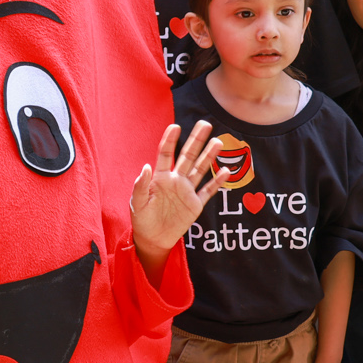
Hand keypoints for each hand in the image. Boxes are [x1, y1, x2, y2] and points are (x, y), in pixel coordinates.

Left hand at [130, 121, 227, 256]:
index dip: (170, 140)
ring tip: (218, 142)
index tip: (175, 126)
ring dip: (209, 156)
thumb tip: (146, 166)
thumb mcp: (137, 202)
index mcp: (160, 177)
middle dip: (196, 140)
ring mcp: (187, 191)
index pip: (166, 154)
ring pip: (200, 170)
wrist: (153, 239)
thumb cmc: (142, 218)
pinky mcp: (195, 204)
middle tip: (205, 124)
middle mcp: (176, 180)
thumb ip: (141, 185)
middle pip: (188, 156)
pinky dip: (217, 182)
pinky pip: (208, 191)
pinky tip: (225, 171)